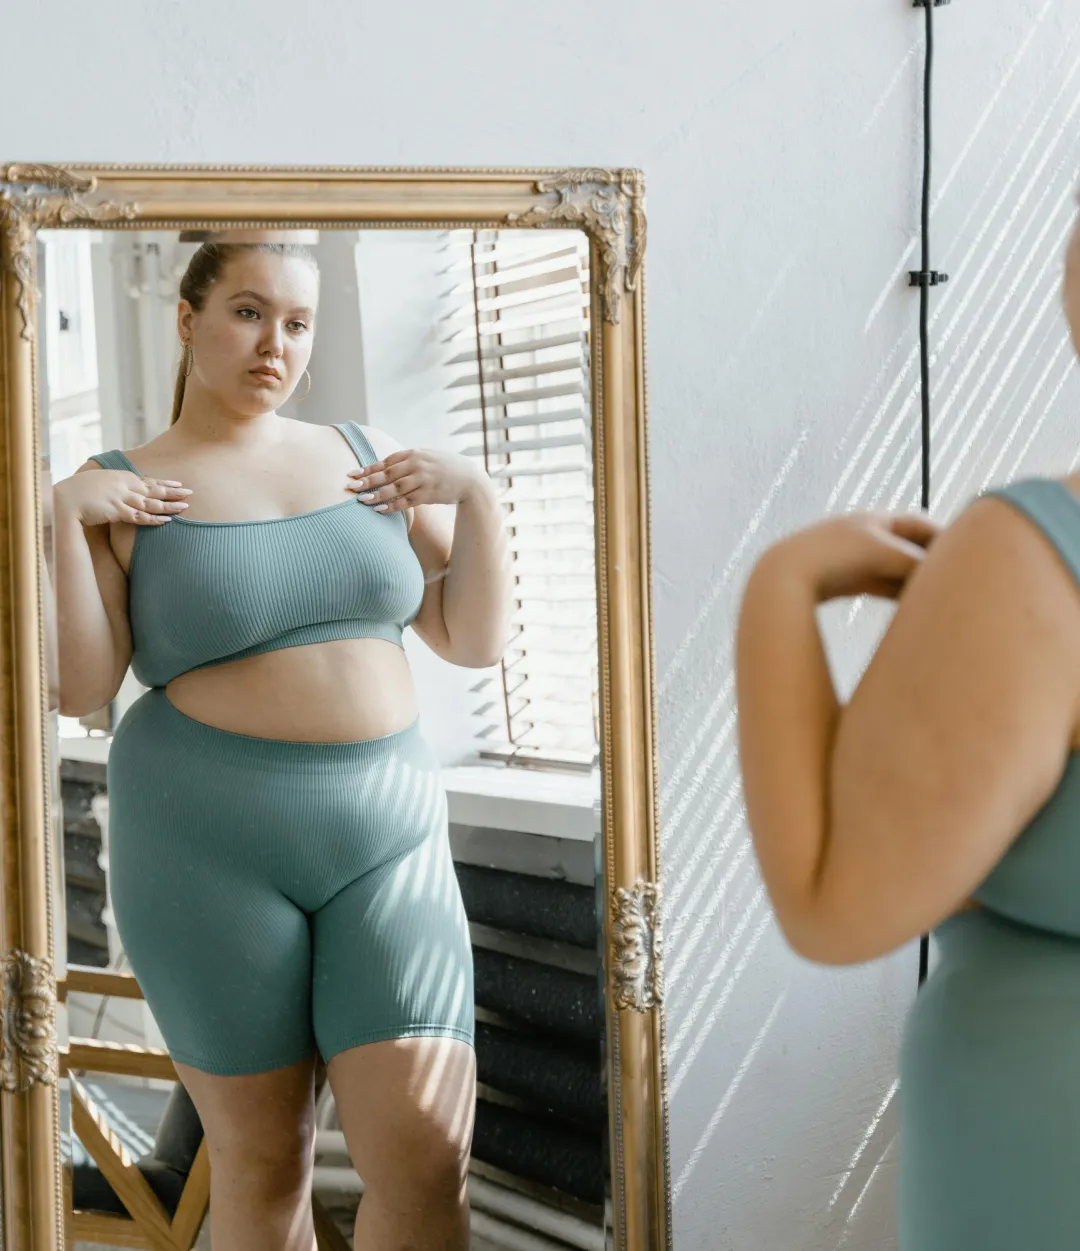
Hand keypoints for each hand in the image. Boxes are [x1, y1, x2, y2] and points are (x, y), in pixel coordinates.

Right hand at [53, 469, 192, 527]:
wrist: (65, 498)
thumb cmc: (79, 490)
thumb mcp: (100, 481)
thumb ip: (115, 485)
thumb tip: (125, 490)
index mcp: (121, 477)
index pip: (148, 480)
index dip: (164, 483)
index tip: (179, 484)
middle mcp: (124, 486)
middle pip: (154, 490)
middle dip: (173, 492)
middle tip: (190, 492)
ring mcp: (122, 498)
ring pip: (151, 503)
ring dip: (169, 505)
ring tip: (185, 507)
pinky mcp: (118, 511)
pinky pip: (140, 516)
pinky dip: (155, 519)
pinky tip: (167, 520)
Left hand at [347, 449, 487, 512]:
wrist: (469, 478)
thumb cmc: (444, 467)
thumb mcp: (426, 457)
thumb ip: (406, 460)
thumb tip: (383, 466)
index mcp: (414, 454)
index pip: (385, 461)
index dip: (368, 468)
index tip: (352, 474)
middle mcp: (417, 465)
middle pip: (386, 474)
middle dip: (367, 481)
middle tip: (351, 487)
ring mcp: (423, 480)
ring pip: (394, 488)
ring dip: (376, 495)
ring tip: (362, 500)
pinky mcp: (429, 494)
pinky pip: (406, 501)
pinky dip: (392, 506)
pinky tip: (380, 509)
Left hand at [768, 511, 941, 602]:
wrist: (785, 573)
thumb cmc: (833, 557)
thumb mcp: (884, 555)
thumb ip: (918, 564)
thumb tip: (948, 578)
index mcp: (874, 521)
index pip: (921, 525)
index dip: (944, 538)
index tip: (968, 556)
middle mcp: (864, 536)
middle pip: (908, 548)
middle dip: (931, 562)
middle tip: (957, 580)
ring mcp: (852, 558)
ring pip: (893, 570)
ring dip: (913, 582)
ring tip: (936, 599)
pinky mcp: (842, 581)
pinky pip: (877, 586)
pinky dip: (894, 595)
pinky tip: (907, 610)